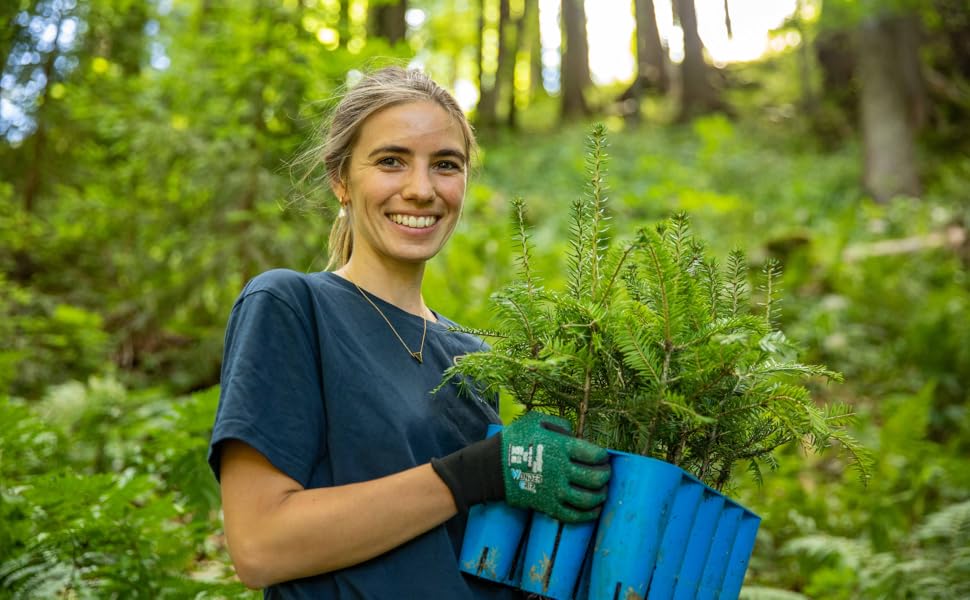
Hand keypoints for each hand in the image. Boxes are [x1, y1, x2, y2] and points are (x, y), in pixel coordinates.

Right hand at [430, 412, 610, 522]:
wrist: (491, 468)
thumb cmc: (513, 441)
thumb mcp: (534, 421)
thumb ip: (559, 424)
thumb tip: (575, 434)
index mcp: (561, 447)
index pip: (594, 455)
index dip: (602, 456)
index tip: (602, 457)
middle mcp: (562, 470)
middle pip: (595, 478)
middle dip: (605, 476)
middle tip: (605, 474)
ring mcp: (555, 491)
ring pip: (588, 499)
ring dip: (600, 496)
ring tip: (602, 492)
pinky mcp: (547, 506)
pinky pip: (573, 515)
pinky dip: (587, 515)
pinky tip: (593, 510)